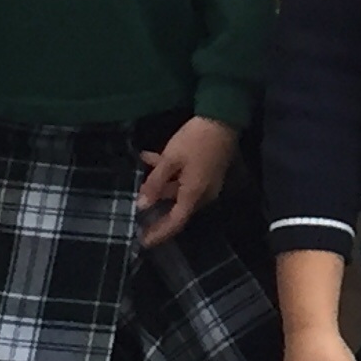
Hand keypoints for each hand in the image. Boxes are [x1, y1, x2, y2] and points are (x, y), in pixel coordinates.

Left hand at [135, 116, 239, 249]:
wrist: (223, 118)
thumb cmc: (195, 140)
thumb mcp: (170, 159)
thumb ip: (155, 184)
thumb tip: (142, 206)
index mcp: (194, 195)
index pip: (175, 223)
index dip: (158, 233)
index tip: (142, 241)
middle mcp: (204, 195)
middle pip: (176, 205)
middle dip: (157, 199)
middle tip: (137, 193)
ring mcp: (209, 184)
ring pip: (180, 190)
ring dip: (163, 180)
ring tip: (146, 161)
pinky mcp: (210, 172)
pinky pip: (188, 181)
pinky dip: (173, 173)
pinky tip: (157, 157)